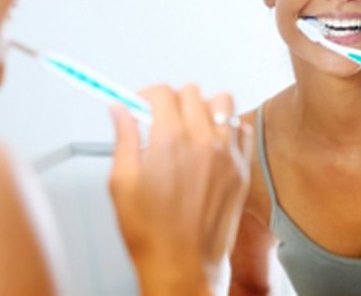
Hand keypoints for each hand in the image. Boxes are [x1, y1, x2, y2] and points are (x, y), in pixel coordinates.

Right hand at [108, 85, 252, 295]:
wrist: (182, 267)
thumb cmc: (150, 232)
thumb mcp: (121, 182)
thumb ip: (123, 137)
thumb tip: (118, 110)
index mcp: (169, 140)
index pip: (161, 92)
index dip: (145, 94)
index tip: (139, 103)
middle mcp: (202, 141)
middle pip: (190, 92)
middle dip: (170, 99)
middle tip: (158, 118)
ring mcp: (227, 154)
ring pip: (222, 101)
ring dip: (203, 106)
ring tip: (188, 125)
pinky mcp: (241, 169)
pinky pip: (241, 128)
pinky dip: (227, 126)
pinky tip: (211, 142)